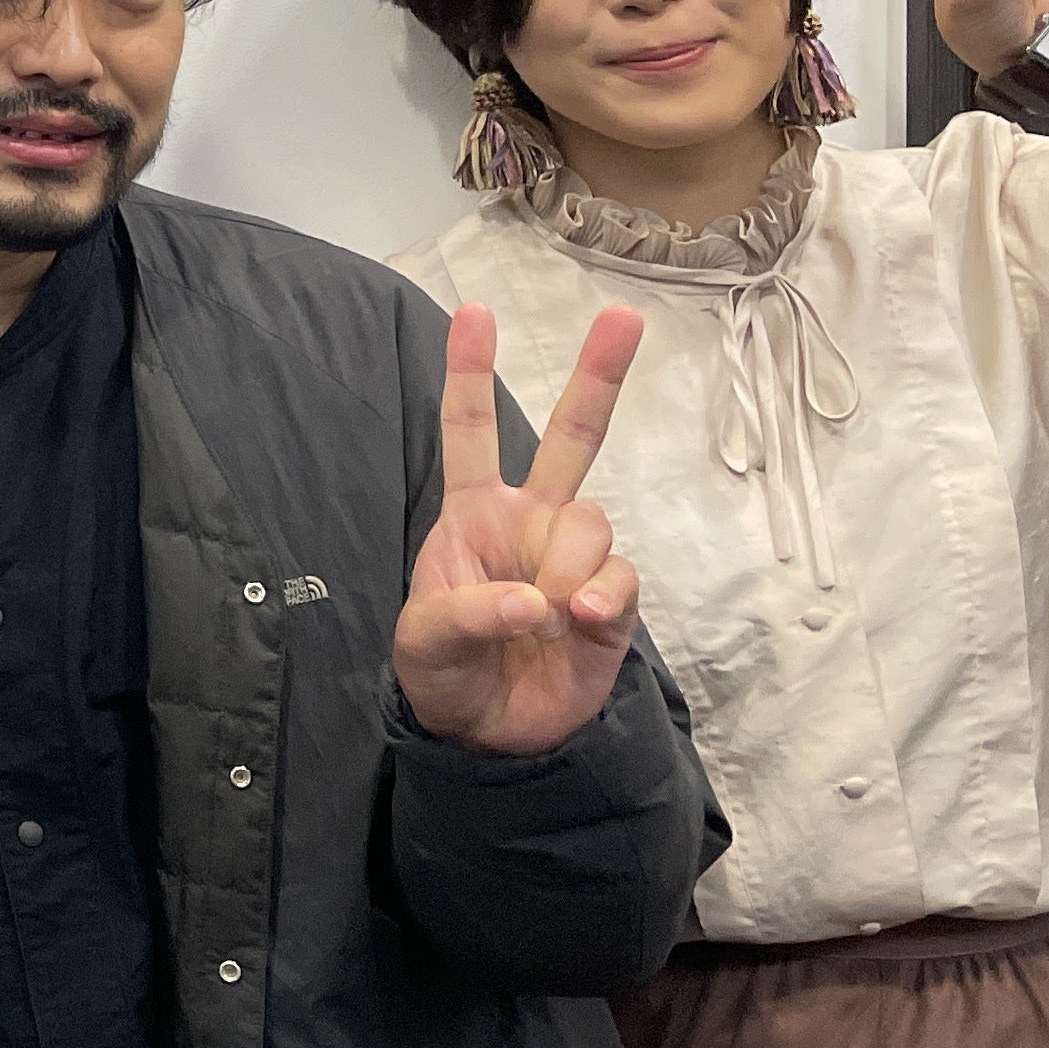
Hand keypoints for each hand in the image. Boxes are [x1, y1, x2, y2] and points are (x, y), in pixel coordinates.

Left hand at [395, 301, 646, 754]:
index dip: (470, 372)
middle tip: (625, 317)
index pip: (467, 432)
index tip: (475, 312)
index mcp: (472, 514)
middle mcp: (530, 522)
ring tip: (543, 616)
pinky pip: (619, 579)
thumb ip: (467, 613)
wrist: (491, 736)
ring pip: (592, 522)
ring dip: (566, 569)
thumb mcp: (424, 642)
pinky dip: (600, 598)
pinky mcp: (612, 603)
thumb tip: (536, 602)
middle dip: (599, 376)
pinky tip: (579, 624)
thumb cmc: (445, 671)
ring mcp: (574, 559)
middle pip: (571, 438)